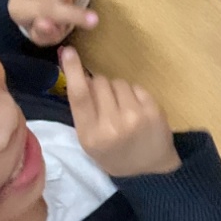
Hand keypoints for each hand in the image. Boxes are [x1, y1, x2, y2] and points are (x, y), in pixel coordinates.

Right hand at [60, 47, 179, 175]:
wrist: (150, 170)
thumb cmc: (115, 154)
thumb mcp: (90, 141)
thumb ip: (83, 111)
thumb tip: (79, 74)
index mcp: (90, 136)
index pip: (79, 96)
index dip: (72, 71)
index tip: (68, 51)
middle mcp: (111, 126)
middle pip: (99, 83)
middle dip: (99, 85)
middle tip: (106, 102)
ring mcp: (134, 117)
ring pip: (118, 82)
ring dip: (117, 90)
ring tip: (122, 109)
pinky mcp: (152, 110)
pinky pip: (135, 87)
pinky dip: (133, 94)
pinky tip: (136, 111)